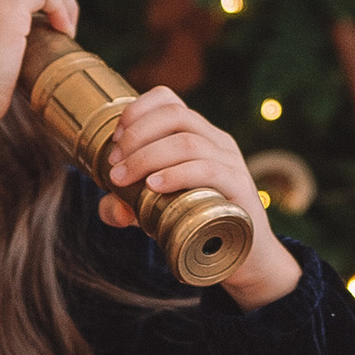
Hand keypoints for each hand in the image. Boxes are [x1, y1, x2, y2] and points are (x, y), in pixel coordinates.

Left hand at [101, 86, 301, 310]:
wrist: (243, 255)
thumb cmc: (198, 223)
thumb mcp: (154, 211)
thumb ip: (126, 208)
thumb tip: (111, 208)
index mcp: (196, 134)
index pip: (168, 99)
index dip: (137, 110)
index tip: (116, 140)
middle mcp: (216, 140)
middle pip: (175, 115)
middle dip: (136, 135)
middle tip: (115, 164)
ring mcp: (231, 161)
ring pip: (187, 141)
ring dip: (147, 157)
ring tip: (123, 179)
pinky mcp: (240, 187)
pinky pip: (208, 169)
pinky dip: (176, 174)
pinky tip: (153, 187)